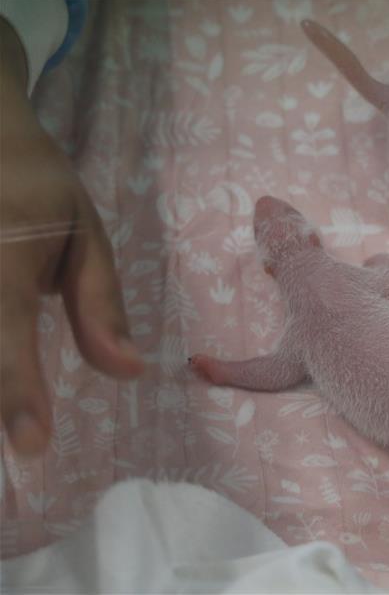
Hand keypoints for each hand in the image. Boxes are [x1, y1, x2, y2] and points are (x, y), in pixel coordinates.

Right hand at [0, 20, 142, 455]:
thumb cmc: (37, 185)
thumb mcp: (84, 234)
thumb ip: (100, 303)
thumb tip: (130, 370)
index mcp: (4, 257)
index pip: (9, 334)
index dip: (18, 392)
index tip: (31, 445)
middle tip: (14, 449)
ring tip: (11, 427)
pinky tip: (6, 382)